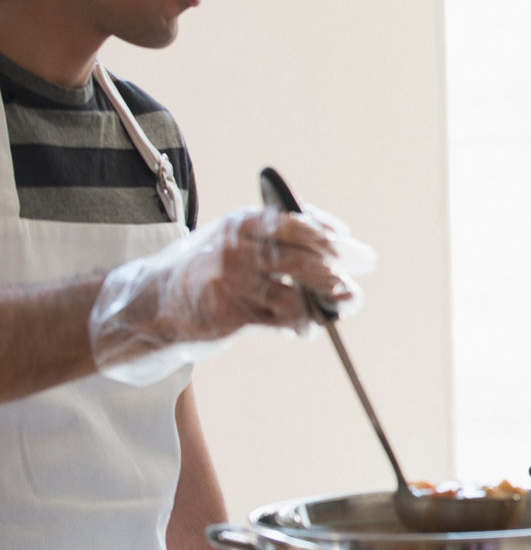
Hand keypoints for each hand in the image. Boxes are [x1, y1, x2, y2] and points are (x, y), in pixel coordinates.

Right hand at [89, 207, 370, 378]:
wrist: (154, 299)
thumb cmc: (210, 265)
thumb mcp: (239, 236)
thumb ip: (281, 234)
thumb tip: (340, 238)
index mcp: (243, 222)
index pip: (298, 224)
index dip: (331, 236)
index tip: (354, 249)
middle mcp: (237, 247)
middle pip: (303, 258)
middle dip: (338, 271)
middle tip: (357, 284)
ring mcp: (232, 281)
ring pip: (295, 293)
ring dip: (328, 302)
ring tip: (345, 304)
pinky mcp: (229, 312)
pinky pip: (280, 318)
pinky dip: (301, 324)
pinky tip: (305, 327)